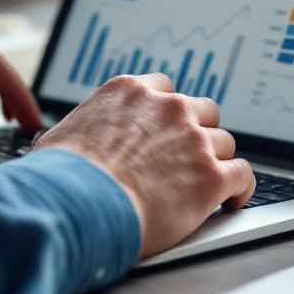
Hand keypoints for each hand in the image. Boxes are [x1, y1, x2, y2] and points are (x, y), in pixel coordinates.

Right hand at [34, 73, 254, 257]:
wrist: (80, 204)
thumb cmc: (62, 177)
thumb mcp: (58, 139)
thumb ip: (73, 133)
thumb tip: (50, 145)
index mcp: (132, 91)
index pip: (166, 89)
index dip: (169, 112)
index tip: (168, 127)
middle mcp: (168, 108)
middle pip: (203, 110)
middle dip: (198, 131)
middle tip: (190, 155)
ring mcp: (194, 140)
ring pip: (224, 142)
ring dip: (217, 160)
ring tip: (210, 181)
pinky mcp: (211, 176)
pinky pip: (243, 174)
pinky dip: (241, 187)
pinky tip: (234, 198)